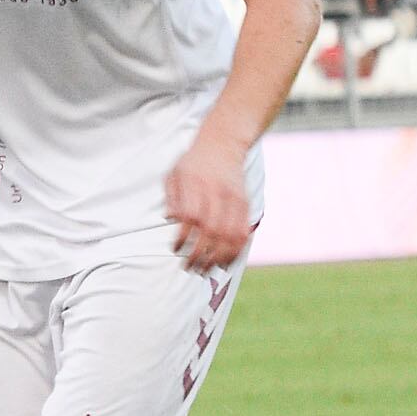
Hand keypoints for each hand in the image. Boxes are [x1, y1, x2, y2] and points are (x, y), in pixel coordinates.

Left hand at [162, 133, 254, 270]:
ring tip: (206, 270)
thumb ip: (172, 197)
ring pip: (231, 235)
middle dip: (201, 254)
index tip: (175, 249)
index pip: (191, 217)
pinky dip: (236, 250)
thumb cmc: (191, 163)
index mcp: (196, 185)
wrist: (223, 145)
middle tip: (189, 268)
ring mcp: (234, 199)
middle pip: (212, 230)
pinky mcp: (246, 204)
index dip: (183, 237)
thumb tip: (170, 220)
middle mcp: (217, 193)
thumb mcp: (173, 174)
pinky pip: (244, 231)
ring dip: (219, 257)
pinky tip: (225, 262)